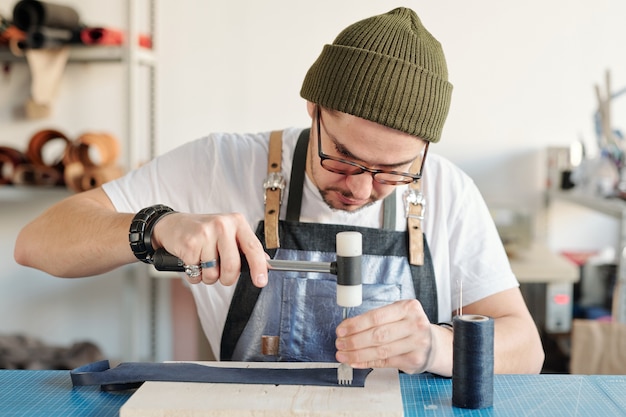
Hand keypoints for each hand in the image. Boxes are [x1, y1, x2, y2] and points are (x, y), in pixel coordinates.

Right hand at [152, 212, 268, 286]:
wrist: (172, 225)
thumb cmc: (204, 232)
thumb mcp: (228, 233)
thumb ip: (246, 247)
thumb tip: (266, 263)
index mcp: (237, 222)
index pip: (253, 248)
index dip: (259, 267)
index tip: (261, 281)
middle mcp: (223, 225)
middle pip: (233, 266)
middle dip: (227, 278)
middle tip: (222, 275)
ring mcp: (205, 233)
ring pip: (213, 273)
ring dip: (208, 276)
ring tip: (203, 263)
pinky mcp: (190, 244)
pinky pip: (196, 274)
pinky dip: (194, 275)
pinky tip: (192, 261)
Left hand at [335, 299, 435, 373]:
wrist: (431, 343)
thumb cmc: (408, 326)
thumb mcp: (397, 314)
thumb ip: (376, 319)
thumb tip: (347, 328)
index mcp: (408, 308)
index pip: (376, 317)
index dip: (355, 324)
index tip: (341, 330)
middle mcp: (415, 325)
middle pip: (378, 335)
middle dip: (354, 341)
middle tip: (340, 343)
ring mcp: (417, 344)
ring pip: (380, 351)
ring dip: (357, 354)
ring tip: (343, 354)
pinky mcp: (414, 360)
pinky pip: (385, 362)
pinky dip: (367, 363)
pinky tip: (355, 362)